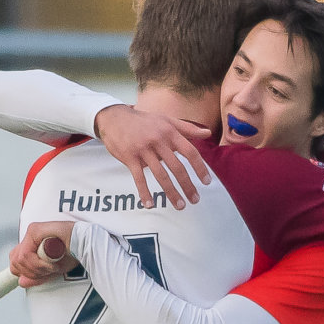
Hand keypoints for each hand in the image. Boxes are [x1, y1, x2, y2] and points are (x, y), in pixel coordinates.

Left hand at [10, 221, 78, 287]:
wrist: (86, 244)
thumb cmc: (73, 254)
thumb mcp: (51, 270)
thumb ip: (36, 276)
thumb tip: (21, 282)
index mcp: (32, 245)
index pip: (15, 261)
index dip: (25, 272)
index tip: (39, 276)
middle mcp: (29, 237)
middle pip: (15, 261)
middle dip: (30, 272)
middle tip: (47, 271)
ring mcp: (31, 232)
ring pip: (19, 260)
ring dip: (36, 269)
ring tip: (51, 267)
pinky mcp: (34, 230)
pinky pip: (26, 254)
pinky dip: (38, 264)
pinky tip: (50, 264)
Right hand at [94, 104, 211, 210]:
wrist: (115, 118)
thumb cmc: (144, 121)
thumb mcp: (167, 120)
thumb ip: (188, 128)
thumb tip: (208, 132)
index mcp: (170, 132)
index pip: (190, 152)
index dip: (200, 168)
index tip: (206, 182)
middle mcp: (158, 141)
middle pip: (177, 167)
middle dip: (187, 185)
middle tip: (195, 200)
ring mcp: (143, 150)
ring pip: (161, 175)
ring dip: (171, 193)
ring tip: (180, 205)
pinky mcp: (130, 158)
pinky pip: (139, 178)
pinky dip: (144, 192)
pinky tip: (150, 204)